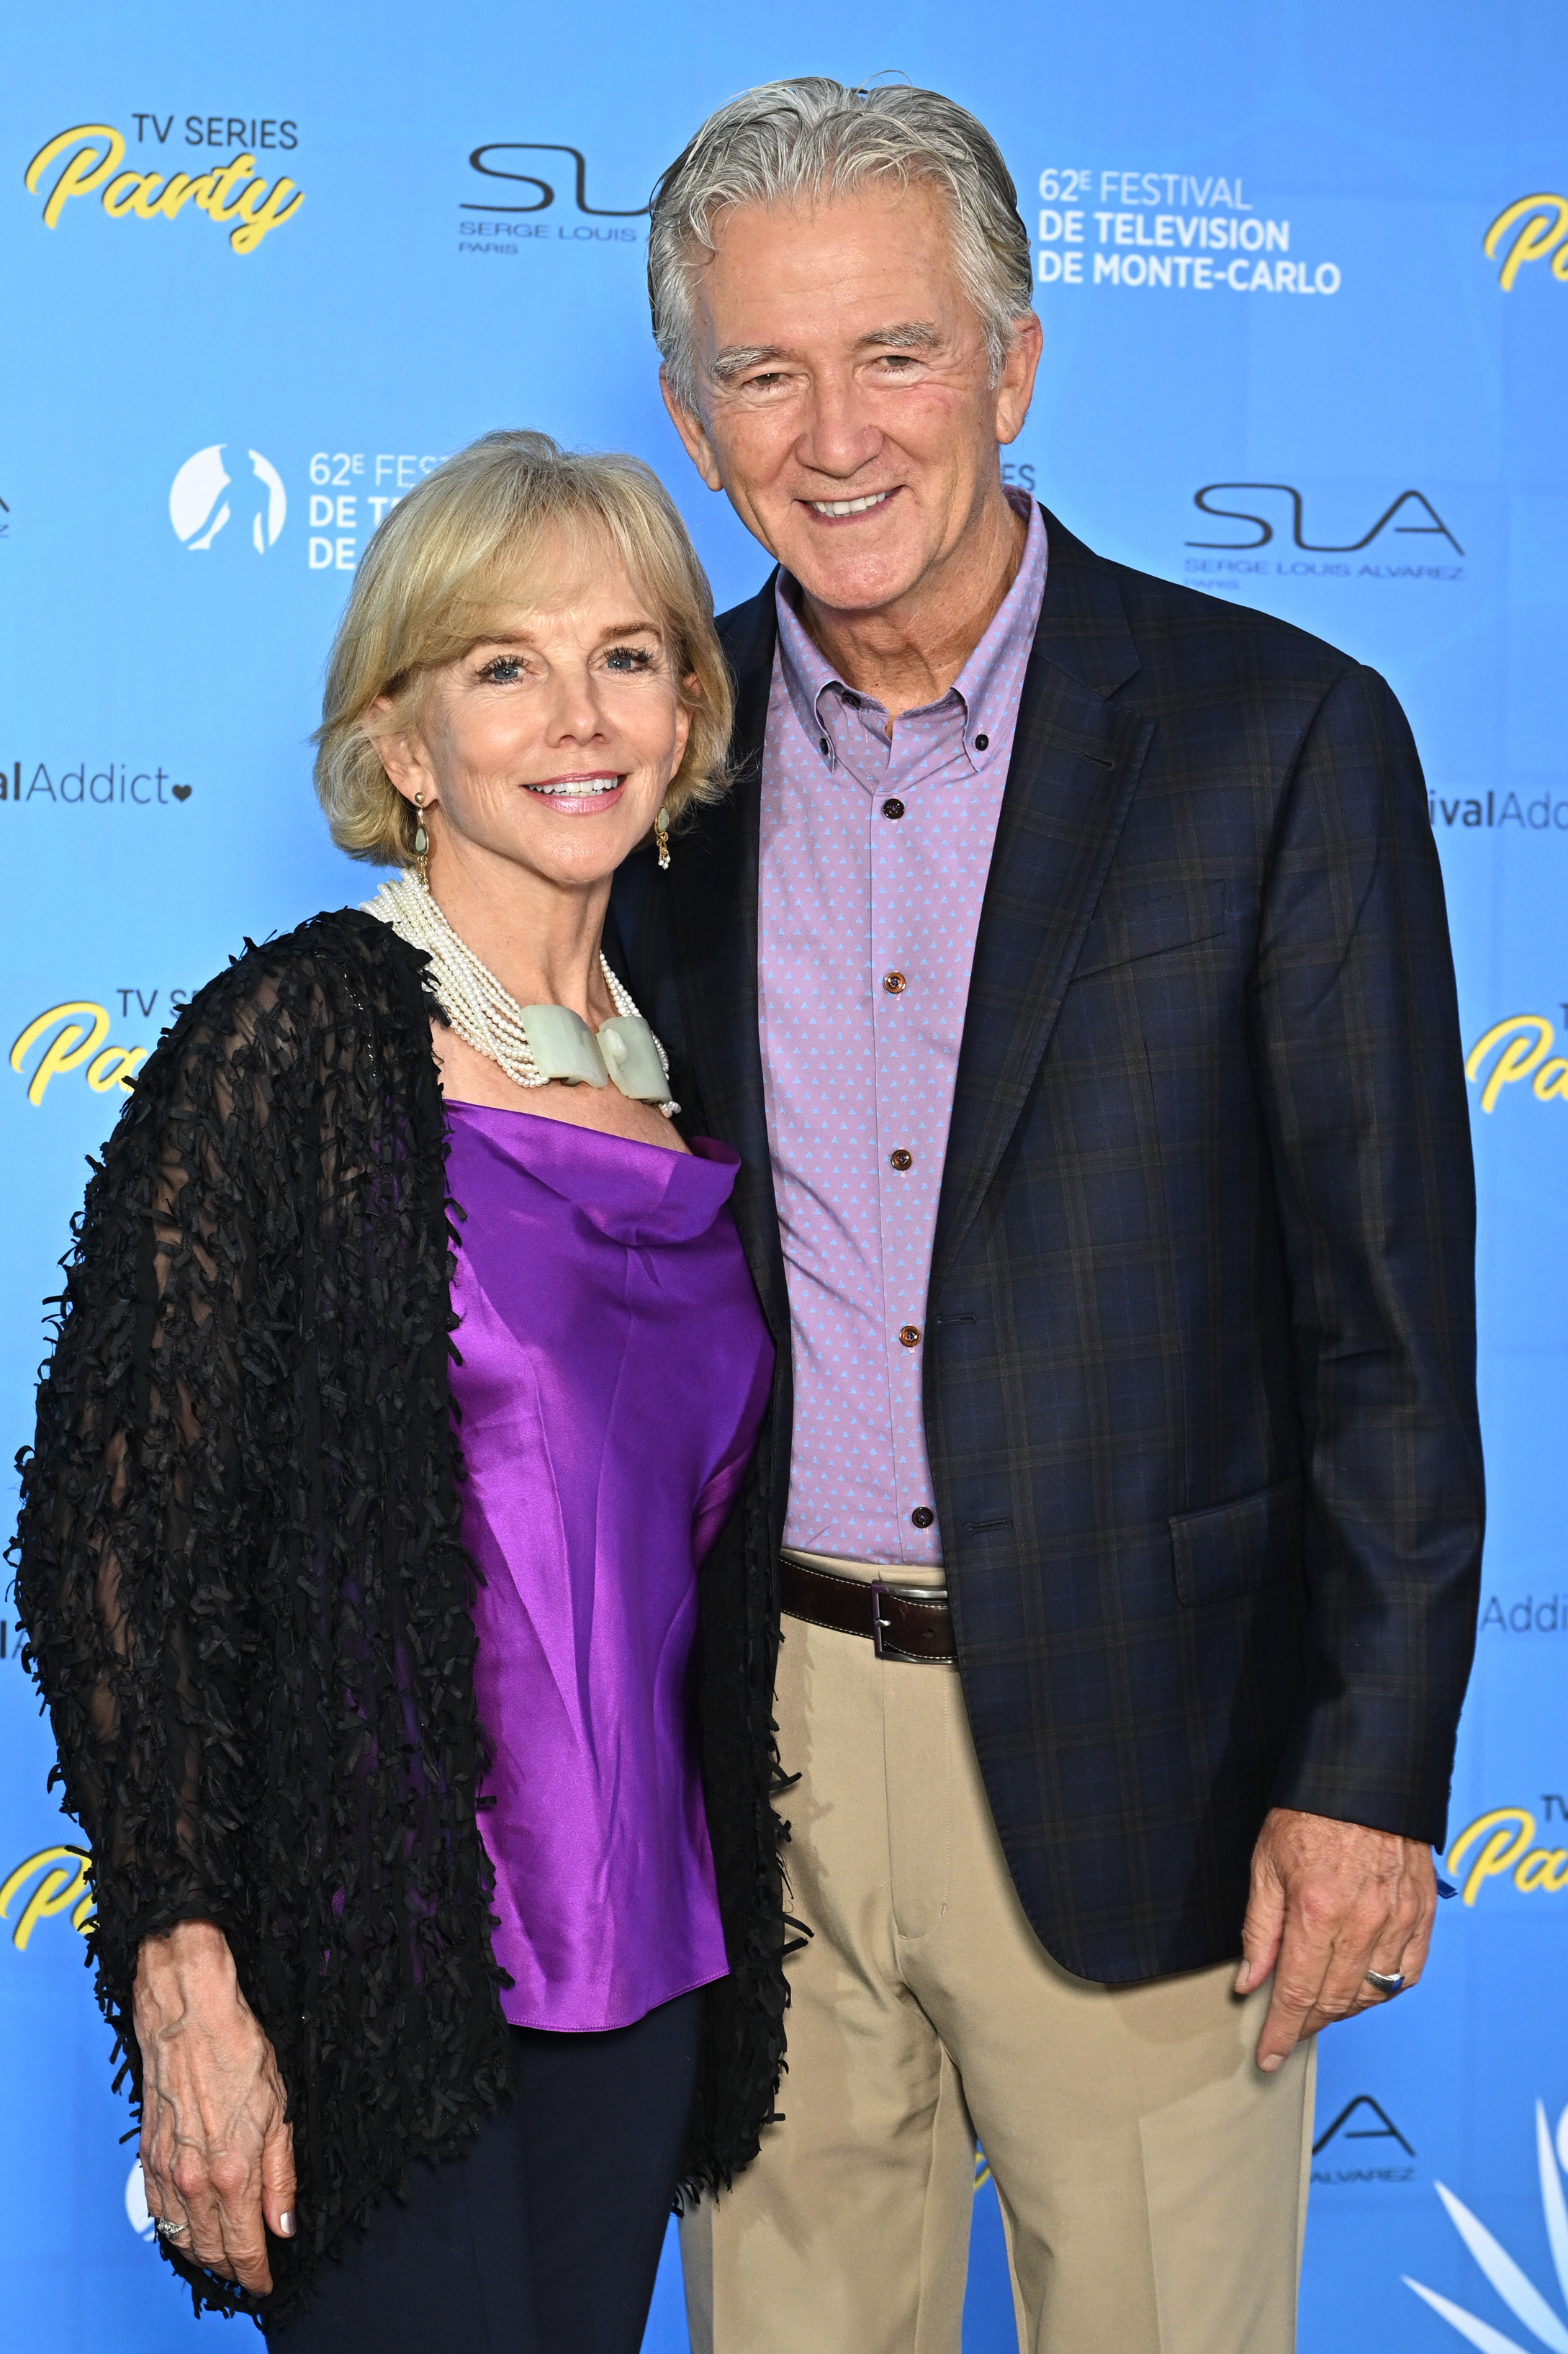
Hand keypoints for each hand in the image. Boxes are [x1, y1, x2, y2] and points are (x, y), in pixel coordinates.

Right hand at [133, 1919, 295, 2294]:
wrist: (189, 2016)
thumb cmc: (238, 2051)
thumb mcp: (278, 2112)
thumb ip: (281, 2177)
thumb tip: (283, 2225)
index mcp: (233, 2171)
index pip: (244, 2246)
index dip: (256, 2272)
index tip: (265, 2282)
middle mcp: (194, 2179)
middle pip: (211, 2250)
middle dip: (231, 2268)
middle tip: (248, 2272)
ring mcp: (166, 2170)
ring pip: (181, 2237)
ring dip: (202, 2256)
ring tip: (222, 2260)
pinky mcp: (148, 2156)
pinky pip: (157, 2211)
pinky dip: (173, 2231)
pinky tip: (187, 2230)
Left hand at [1236, 1807, 1435, 2072]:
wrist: (1365, 1773)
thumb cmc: (1309, 1812)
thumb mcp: (1265, 1864)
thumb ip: (1259, 1929)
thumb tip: (1249, 1982)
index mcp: (1316, 1911)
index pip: (1296, 1993)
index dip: (1281, 2032)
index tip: (1268, 2056)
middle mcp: (1362, 1923)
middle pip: (1334, 2000)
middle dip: (1307, 2024)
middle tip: (1290, 2032)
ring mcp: (1398, 1920)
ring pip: (1373, 1994)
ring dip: (1343, 2009)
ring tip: (1321, 2007)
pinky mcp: (1422, 1913)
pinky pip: (1409, 1973)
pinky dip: (1386, 1990)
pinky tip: (1364, 1987)